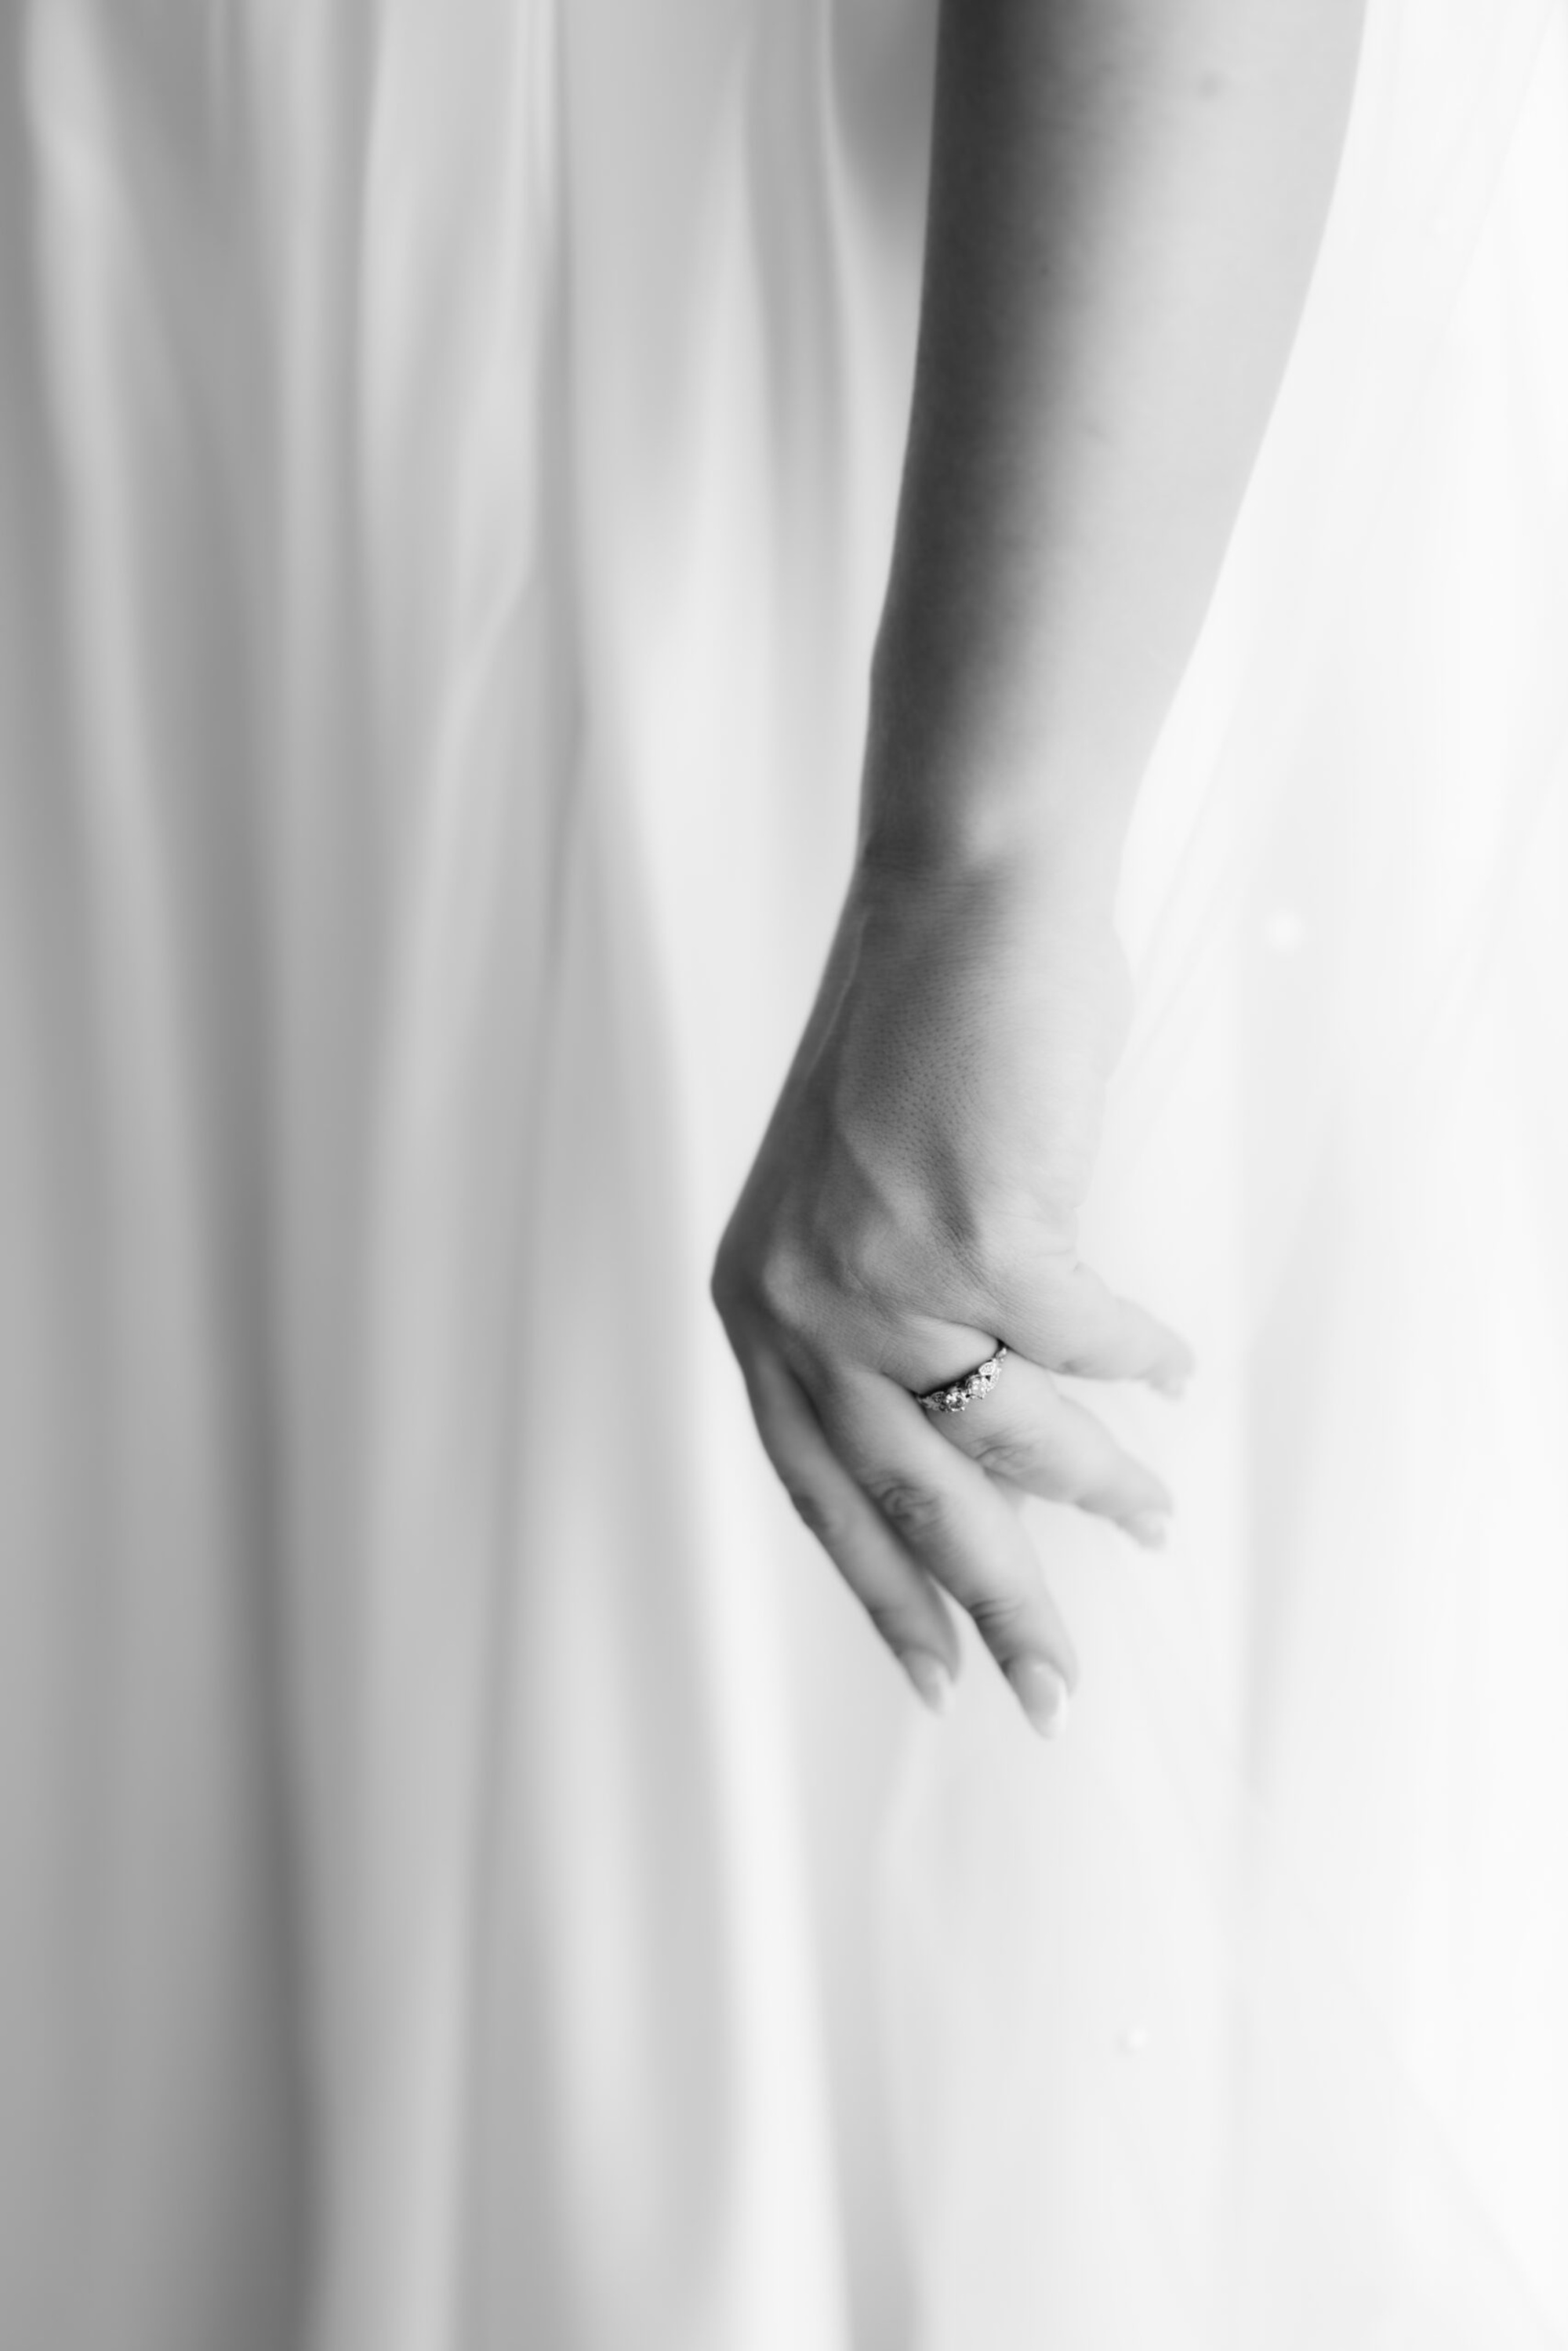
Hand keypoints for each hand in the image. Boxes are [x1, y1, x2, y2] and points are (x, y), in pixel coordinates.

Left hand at [712, 851, 1191, 1735]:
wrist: (956, 905)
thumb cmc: (921, 1049)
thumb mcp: (863, 1206)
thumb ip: (898, 1324)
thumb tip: (996, 1449)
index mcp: (757, 1304)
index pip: (814, 1488)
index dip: (880, 1591)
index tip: (933, 1674)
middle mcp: (796, 1303)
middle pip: (906, 1503)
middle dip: (992, 1608)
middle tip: (1050, 1691)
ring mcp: (878, 1273)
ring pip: (1008, 1435)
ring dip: (1094, 1480)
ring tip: (1151, 1509)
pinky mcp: (975, 1235)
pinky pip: (1083, 1344)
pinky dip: (1135, 1359)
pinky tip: (1168, 1366)